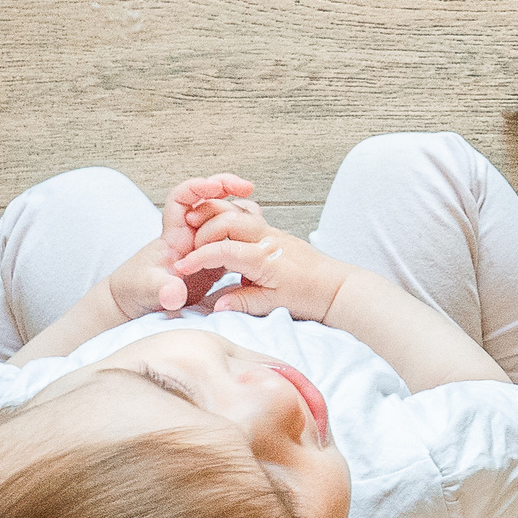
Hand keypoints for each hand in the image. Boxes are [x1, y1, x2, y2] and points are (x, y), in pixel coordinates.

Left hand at [96, 175, 263, 321]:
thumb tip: (175, 294)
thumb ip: (163, 292)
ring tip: (256, 212)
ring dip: (237, 208)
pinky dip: (241, 228)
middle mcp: (188, 235)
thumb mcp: (150, 293)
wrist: (136, 300)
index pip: (181, 198)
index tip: (218, 187)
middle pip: (206, 199)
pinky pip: (227, 234)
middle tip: (246, 186)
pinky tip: (256, 231)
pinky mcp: (210, 257)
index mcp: (174, 237)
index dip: (198, 187)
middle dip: (225, 186)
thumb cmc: (137, 291)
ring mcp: (200, 244)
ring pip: (220, 215)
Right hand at [171, 202, 356, 322]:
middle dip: (202, 233)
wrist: (336, 286)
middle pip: (226, 221)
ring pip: (236, 212)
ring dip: (214, 219)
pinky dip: (230, 217)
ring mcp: (271, 231)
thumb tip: (216, 306)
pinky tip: (222, 230)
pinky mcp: (274, 231)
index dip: (198, 259)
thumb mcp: (273, 304)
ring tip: (199, 235)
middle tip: (190, 251)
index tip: (181, 269)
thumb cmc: (308, 296)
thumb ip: (242, 302)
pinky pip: (247, 214)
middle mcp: (267, 239)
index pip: (221, 251)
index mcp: (264, 258)